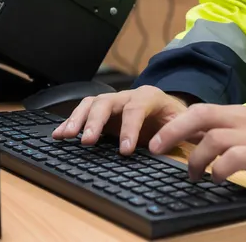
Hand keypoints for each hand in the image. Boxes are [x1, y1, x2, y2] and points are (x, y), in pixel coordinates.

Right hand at [51, 85, 188, 154]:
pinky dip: (70, 121)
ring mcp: (113, 101)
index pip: (136, 108)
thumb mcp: (185, 123)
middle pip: (107, 102)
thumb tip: (174, 145)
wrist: (171, 110)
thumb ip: (182, 132)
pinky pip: (84, 111)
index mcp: (150, 97)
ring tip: (66, 136)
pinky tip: (59, 134)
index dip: (129, 128)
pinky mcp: (103, 110)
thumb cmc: (176, 119)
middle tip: (87, 142)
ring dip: (78, 120)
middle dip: (96, 121)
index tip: (125, 150)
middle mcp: (128, 95)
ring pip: (92, 103)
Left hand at [149, 104, 245, 199]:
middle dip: (173, 130)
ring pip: (213, 138)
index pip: (200, 110)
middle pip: (200, 115)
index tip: (156, 137)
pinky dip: (219, 169)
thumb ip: (221, 135)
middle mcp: (243, 120)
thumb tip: (189, 139)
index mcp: (238, 114)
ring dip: (196, 158)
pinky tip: (217, 179)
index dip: (175, 122)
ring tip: (194, 175)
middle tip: (155, 147)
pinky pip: (234, 158)